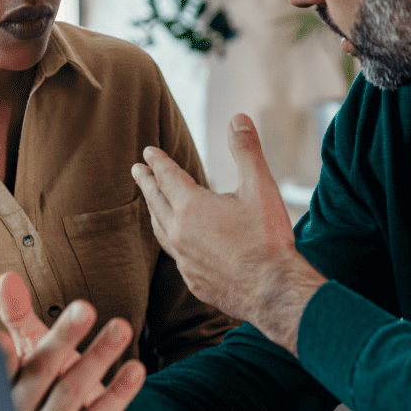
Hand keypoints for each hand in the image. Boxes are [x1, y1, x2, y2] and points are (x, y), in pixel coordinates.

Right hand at [0, 273, 143, 410]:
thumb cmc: (56, 386)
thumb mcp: (39, 349)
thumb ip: (20, 317)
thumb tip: (6, 279)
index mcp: (8, 386)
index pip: (1, 368)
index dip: (0, 356)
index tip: (1, 337)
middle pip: (42, 372)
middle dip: (65, 338)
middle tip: (85, 308)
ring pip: (72, 392)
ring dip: (99, 357)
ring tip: (121, 328)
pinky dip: (119, 392)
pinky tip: (135, 369)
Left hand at [131, 114, 325, 354]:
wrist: (274, 292)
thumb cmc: (268, 240)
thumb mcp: (261, 188)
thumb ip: (246, 151)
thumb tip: (238, 118)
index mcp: (191, 207)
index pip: (167, 176)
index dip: (158, 161)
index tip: (148, 152)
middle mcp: (180, 233)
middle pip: (155, 202)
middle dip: (146, 183)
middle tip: (137, 170)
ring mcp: (183, 259)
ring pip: (160, 230)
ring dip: (154, 212)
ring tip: (151, 203)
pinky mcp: (192, 280)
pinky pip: (174, 255)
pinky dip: (170, 241)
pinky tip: (177, 242)